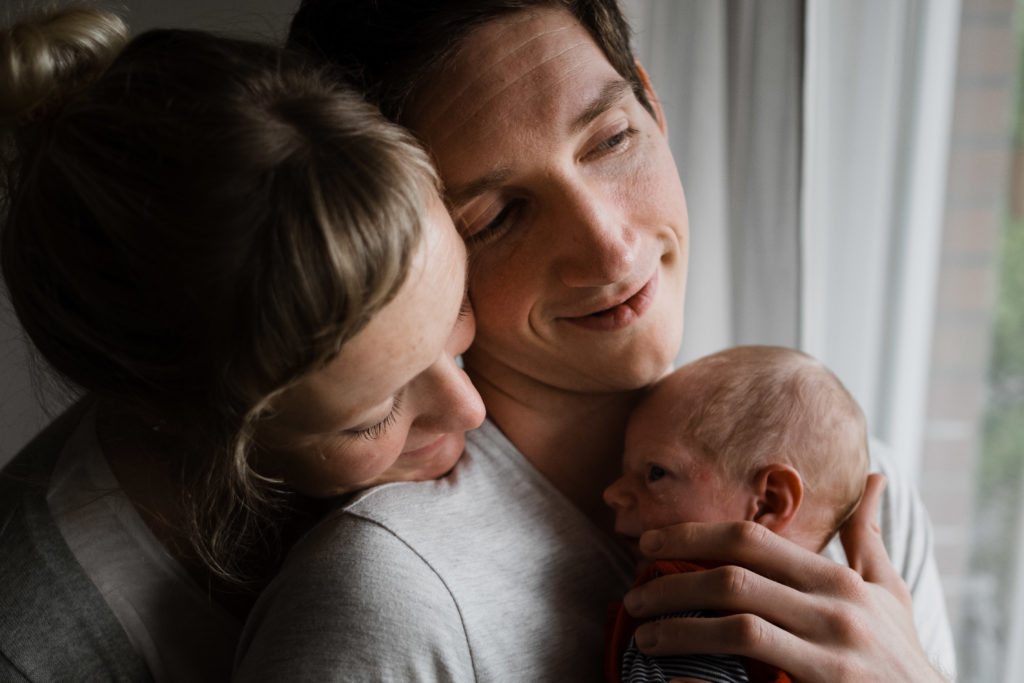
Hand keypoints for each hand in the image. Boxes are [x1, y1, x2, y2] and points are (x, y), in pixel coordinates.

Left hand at [623, 474, 947, 681]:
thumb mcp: (890, 594)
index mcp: (838, 580)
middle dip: (671, 586)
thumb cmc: (901, 654)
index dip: (690, 536)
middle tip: (633, 598)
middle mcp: (834, 613)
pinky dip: (705, 682)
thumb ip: (868, 538)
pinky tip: (673, 680)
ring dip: (677, 632)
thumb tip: (874, 478)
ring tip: (643, 638)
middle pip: (732, 582)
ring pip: (737, 631)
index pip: (749, 540)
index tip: (648, 544)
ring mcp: (831, 659)